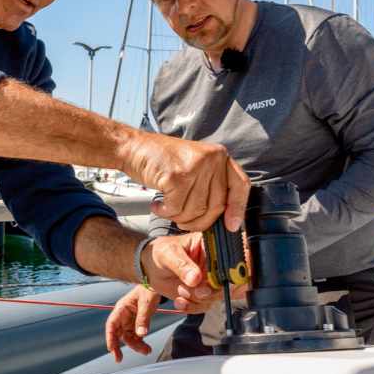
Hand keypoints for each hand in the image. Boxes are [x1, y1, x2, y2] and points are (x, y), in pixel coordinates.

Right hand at [105, 285, 161, 361]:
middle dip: (120, 346)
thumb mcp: (146, 303)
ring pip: (128, 337)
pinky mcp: (137, 323)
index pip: (112, 324)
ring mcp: (130, 320)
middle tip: (119, 358)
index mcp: (122, 308)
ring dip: (135, 346)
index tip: (110, 348)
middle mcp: (123, 315)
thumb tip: (141, 334)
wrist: (157, 285)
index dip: (110, 337)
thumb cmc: (149, 289)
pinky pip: (136, 336)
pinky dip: (140, 343)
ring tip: (146, 350)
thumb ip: (143, 318)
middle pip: (119, 334)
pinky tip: (146, 347)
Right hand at [118, 131, 248, 231]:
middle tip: (182, 221)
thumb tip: (227, 218)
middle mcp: (211, 159)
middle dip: (198, 221)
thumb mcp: (195, 165)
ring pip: (196, 210)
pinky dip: (165, 212)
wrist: (133, 148)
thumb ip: (212, 184)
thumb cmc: (162, 160)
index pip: (240, 185)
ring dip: (178, 217)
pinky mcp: (177, 176)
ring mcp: (194, 166)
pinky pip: (176, 208)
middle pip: (216, 205)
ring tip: (166, 208)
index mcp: (219, 155)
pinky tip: (157, 205)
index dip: (238, 209)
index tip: (232, 226)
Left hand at [140, 232, 225, 309]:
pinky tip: (180, 301)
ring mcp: (212, 279)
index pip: (232, 257)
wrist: (151, 267)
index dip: (234, 271)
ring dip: (199, 299)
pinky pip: (206, 305)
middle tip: (198, 291)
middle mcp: (216, 262)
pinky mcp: (205, 293)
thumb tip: (195, 278)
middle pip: (230, 280)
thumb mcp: (168, 254)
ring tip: (181, 291)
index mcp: (212, 245)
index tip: (221, 282)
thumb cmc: (161, 252)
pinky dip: (193, 306)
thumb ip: (182, 265)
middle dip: (214, 290)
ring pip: (218, 296)